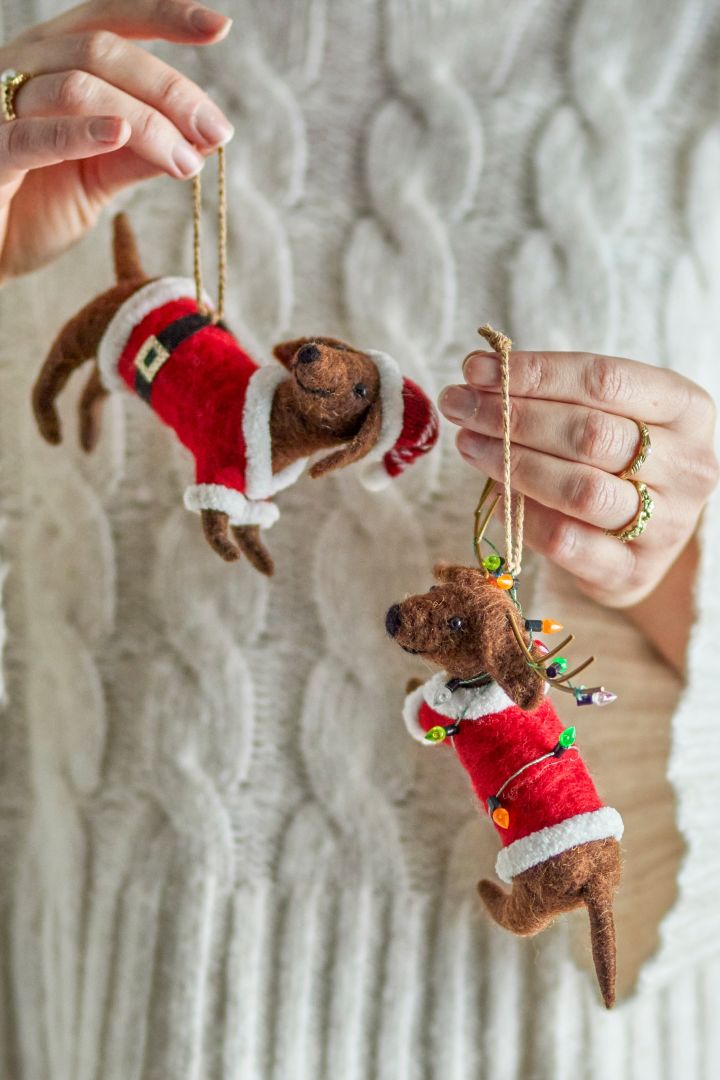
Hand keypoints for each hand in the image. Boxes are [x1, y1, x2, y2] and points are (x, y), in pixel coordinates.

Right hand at [0, 0, 232, 280]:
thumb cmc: (33, 208)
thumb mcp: (99, 179)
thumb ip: (140, 154)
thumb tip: (201, 140)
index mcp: (53, 61)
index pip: (110, 20)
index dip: (163, 17)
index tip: (218, 28)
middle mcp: (24, 67)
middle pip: (103, 50)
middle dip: (170, 91)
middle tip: (217, 131)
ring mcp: (0, 106)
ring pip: (78, 86)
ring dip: (145, 123)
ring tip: (185, 161)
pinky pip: (32, 135)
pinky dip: (80, 132)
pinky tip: (119, 135)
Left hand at [439, 350, 718, 609]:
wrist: (648, 538)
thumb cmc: (621, 460)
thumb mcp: (610, 413)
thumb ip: (557, 394)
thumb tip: (479, 375)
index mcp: (687, 409)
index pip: (605, 379)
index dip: (535, 373)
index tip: (475, 369)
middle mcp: (688, 466)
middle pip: (590, 434)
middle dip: (513, 416)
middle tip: (460, 406)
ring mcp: (667, 524)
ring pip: (580, 490)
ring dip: (512, 464)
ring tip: (469, 444)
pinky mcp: (633, 571)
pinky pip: (565, 540)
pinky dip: (522, 515)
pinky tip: (495, 494)